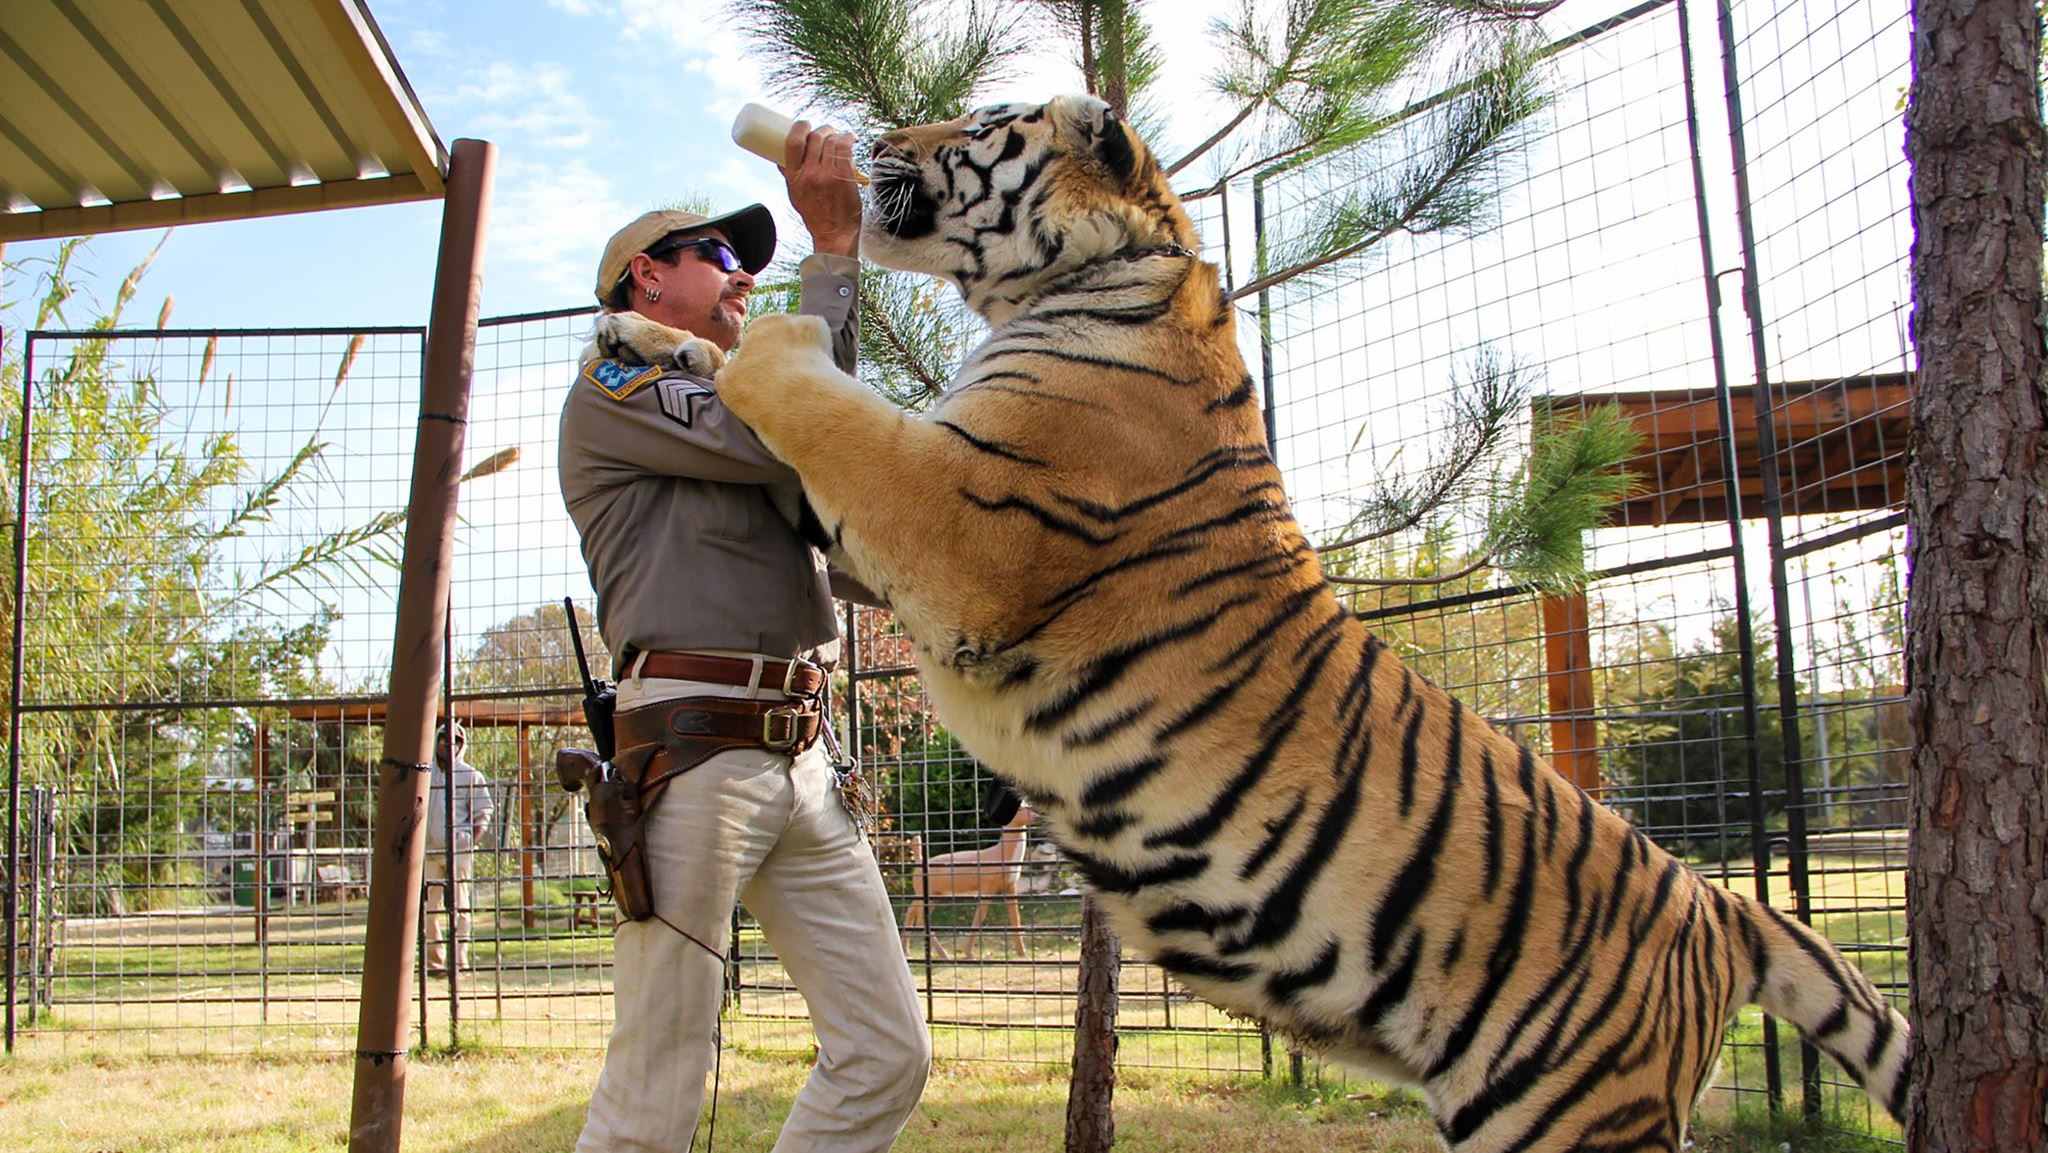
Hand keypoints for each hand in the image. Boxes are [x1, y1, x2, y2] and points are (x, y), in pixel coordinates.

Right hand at [783, 121, 861, 258]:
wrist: (835, 233)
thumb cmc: (815, 215)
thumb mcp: (794, 195)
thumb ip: (789, 176)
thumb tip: (779, 159)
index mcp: (794, 177)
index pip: (793, 143)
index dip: (800, 127)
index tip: (804, 124)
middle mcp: (809, 174)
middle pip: (815, 139)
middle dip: (822, 130)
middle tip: (827, 131)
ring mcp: (828, 175)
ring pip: (831, 141)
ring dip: (836, 134)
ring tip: (839, 136)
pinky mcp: (844, 177)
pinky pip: (845, 148)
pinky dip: (848, 139)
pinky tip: (849, 138)